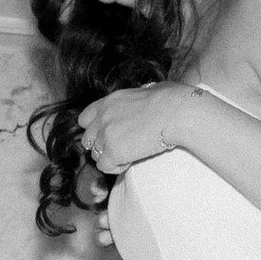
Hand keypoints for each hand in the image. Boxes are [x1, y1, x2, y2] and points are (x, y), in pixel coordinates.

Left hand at [78, 81, 192, 176]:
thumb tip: (144, 99)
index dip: (94, 130)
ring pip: (96, 155)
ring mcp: (106, 135)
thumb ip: (134, 101)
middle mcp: (103, 117)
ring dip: (110, 157)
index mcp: (109, 101)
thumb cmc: (171, 100)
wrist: (176, 112)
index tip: (108, 135)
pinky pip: (104, 167)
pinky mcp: (113, 152)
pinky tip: (130, 161)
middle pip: (88, 140)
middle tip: (122, 148)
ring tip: (130, 154)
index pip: (84, 119)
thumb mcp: (145, 92)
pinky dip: (116, 167)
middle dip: (102, 146)